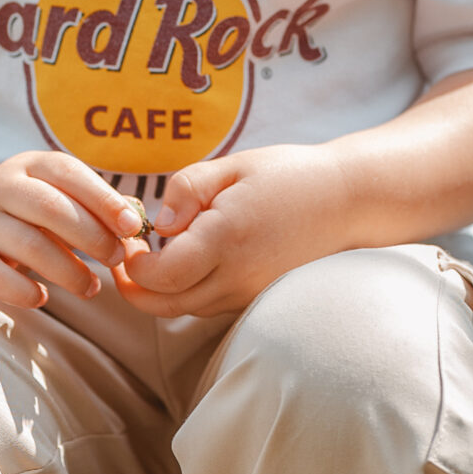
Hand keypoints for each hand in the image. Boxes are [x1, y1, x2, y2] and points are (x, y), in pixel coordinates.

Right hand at [0, 150, 149, 308]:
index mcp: (28, 165)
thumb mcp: (59, 200)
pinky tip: (42, 296)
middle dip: (91, 237)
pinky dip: (24, 291)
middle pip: (50, 208)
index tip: (132, 227)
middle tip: (115, 259)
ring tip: (90, 287)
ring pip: (28, 245)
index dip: (104, 200)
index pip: (68, 173)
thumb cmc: (30, 217)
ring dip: (68, 271)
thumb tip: (134, 225)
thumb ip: (95, 209)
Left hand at [112, 145, 351, 320]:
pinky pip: (210, 304)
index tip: (128, 241)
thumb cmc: (289, 176)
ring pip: (186, 308)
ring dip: (161, 290)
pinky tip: (189, 260)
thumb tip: (158, 224)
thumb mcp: (232, 165)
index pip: (160, 277)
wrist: (346, 202)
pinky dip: (188, 291)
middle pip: (166, 305)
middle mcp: (237, 276)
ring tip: (155, 253)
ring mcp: (249, 292)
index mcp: (225, 239)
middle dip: (135, 288)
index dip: (131, 266)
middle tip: (125, 257)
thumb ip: (187, 190)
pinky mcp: (257, 297)